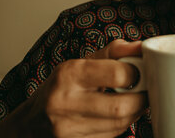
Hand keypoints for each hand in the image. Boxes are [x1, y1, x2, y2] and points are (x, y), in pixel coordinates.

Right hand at [0, 39, 147, 137]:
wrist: (31, 123)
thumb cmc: (62, 87)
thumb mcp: (83, 63)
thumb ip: (114, 52)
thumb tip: (142, 46)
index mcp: (69, 75)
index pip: (118, 74)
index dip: (137, 73)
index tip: (139, 72)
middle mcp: (65, 103)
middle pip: (121, 106)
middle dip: (141, 98)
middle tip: (143, 90)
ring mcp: (67, 130)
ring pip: (120, 124)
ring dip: (134, 112)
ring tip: (133, 101)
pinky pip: (112, 136)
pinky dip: (122, 125)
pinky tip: (118, 116)